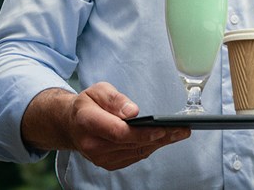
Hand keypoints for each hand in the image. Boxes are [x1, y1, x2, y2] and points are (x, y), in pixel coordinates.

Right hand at [23, 83, 189, 170]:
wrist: (70, 124)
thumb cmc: (87, 104)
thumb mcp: (98, 90)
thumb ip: (115, 99)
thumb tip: (133, 112)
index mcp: (87, 122)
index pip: (119, 132)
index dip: (143, 132)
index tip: (163, 128)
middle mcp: (92, 145)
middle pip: (131, 144)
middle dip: (160, 137)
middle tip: (182, 130)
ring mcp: (100, 158)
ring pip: (136, 152)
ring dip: (160, 143)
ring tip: (180, 133)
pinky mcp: (108, 163)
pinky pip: (134, 157)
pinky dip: (150, 148)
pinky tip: (164, 139)